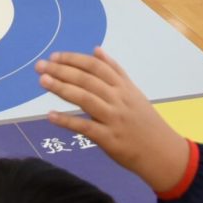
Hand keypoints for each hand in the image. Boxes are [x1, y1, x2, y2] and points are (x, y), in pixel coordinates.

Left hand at [36, 49, 190, 194]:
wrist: (162, 153)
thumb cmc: (145, 121)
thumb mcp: (134, 92)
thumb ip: (115, 71)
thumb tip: (96, 49)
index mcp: (123, 86)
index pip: (95, 66)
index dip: (74, 59)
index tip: (55, 56)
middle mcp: (118, 99)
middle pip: (87, 80)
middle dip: (61, 70)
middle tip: (40, 66)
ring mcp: (114, 119)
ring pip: (85, 99)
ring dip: (62, 88)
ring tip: (42, 81)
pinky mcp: (110, 139)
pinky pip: (85, 127)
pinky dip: (67, 121)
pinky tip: (50, 116)